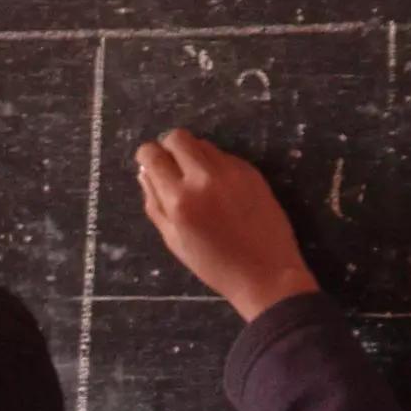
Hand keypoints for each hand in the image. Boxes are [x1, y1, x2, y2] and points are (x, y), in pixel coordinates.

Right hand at [134, 129, 318, 322]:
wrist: (266, 273)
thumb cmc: (214, 266)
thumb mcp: (174, 241)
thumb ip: (155, 204)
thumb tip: (144, 173)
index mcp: (180, 200)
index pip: (153, 155)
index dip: (147, 156)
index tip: (149, 163)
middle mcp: (204, 177)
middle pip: (178, 137)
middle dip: (169, 147)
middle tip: (172, 167)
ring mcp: (231, 171)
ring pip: (202, 143)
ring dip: (193, 155)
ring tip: (198, 182)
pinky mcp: (251, 171)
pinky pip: (224, 156)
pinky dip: (215, 166)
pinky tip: (222, 191)